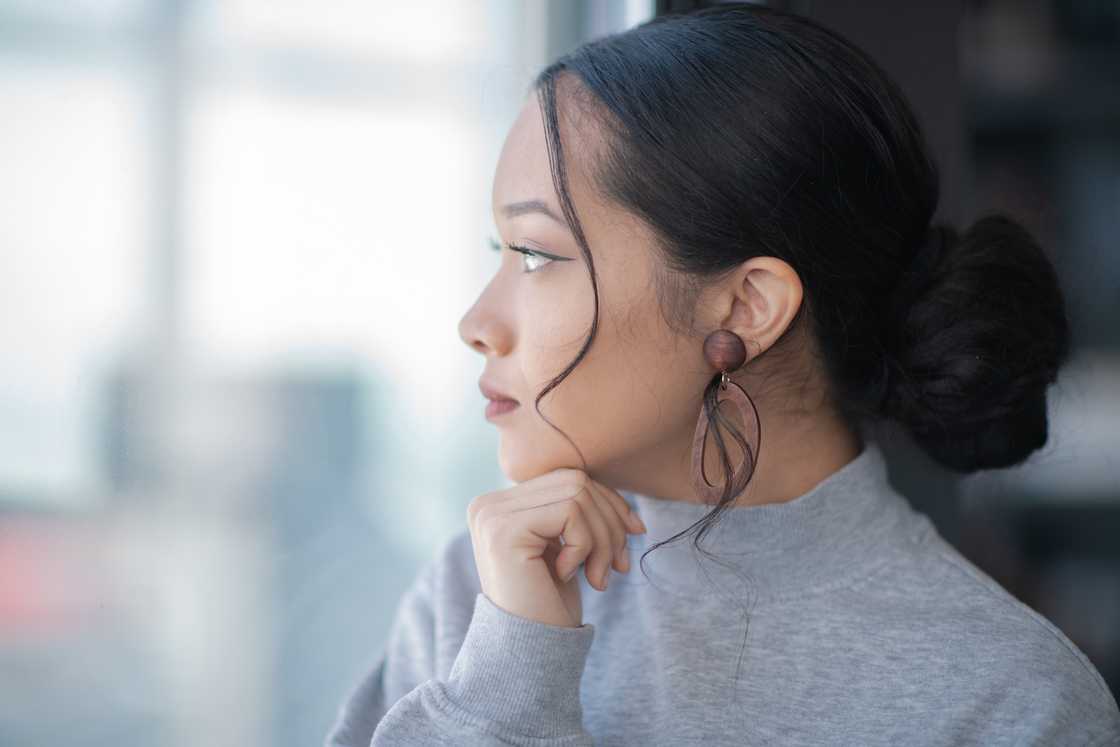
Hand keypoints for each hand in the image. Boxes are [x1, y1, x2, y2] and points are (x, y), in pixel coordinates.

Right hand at [466, 468, 646, 627]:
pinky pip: (571, 512)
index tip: (633, 536)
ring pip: (578, 493)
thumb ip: (580, 513)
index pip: (568, 478)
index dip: (608, 504)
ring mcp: (491, 514)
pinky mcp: (503, 529)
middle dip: (610, 522)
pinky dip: (585, 546)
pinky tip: (568, 576)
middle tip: (617, 566)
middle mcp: (488, 503)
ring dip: (602, 538)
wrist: (526, 656)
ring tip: (598, 576)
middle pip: (576, 481)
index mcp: (500, 504)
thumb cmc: (549, 604)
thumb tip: (629, 510)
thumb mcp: (567, 549)